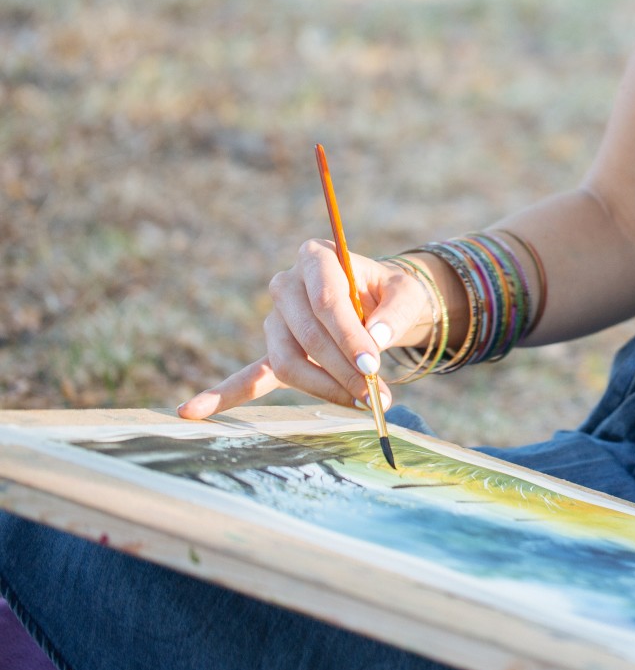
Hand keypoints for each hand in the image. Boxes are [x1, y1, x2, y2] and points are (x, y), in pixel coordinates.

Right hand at [177, 239, 434, 418]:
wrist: (381, 301)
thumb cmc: (392, 294)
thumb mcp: (407, 294)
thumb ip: (396, 313)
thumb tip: (378, 340)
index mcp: (317, 258)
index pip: (327, 301)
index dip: (349, 336)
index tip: (372, 366)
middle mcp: (287, 285)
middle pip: (307, 335)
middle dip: (342, 370)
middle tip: (376, 396)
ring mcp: (276, 319)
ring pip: (288, 360)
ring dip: (322, 388)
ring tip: (360, 406)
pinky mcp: (276, 348)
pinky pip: (251, 374)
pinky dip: (225, 394)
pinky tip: (191, 411)